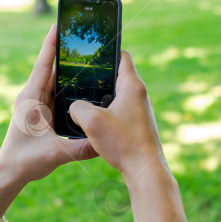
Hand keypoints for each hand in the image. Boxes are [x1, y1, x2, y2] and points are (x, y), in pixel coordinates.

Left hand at [0, 24, 97, 185]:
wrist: (11, 172)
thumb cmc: (25, 160)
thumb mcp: (54, 154)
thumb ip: (79, 148)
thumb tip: (103, 142)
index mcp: (30, 98)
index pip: (42, 65)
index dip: (50, 45)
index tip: (58, 25)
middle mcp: (33, 96)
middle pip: (51, 68)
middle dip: (65, 51)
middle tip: (80, 36)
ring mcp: (38, 103)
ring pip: (56, 79)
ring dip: (69, 68)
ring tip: (87, 54)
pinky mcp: (44, 111)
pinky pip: (58, 92)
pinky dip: (70, 84)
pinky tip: (85, 81)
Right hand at [68, 50, 167, 178]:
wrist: (146, 171)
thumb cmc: (124, 143)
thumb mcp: (92, 121)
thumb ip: (77, 107)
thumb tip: (74, 107)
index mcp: (132, 85)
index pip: (121, 56)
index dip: (105, 51)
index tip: (89, 52)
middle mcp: (139, 94)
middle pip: (117, 75)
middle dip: (98, 76)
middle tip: (78, 77)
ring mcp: (140, 110)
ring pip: (117, 95)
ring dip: (101, 97)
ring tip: (82, 100)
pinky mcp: (137, 124)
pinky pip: (119, 110)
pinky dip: (106, 112)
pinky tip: (93, 121)